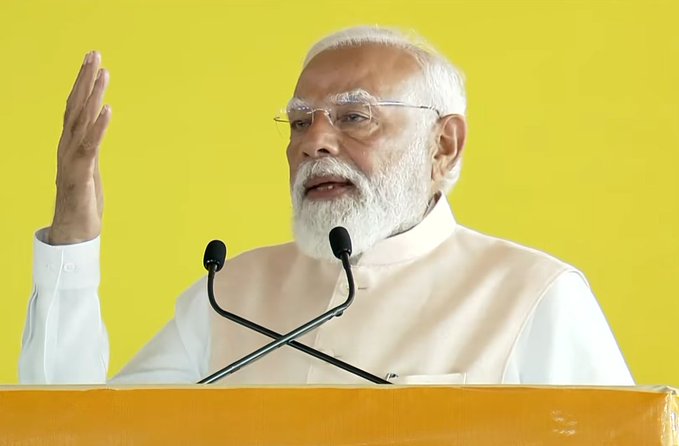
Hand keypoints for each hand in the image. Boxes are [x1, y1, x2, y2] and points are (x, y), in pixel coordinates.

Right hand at [48, 51, 110, 244]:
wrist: (74, 233)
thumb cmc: (82, 202)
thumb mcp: (89, 169)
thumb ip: (90, 147)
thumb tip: (97, 129)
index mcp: (71, 145)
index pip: (75, 107)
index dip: (82, 83)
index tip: (92, 60)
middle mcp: (68, 148)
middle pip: (75, 107)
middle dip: (85, 79)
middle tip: (94, 53)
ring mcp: (73, 160)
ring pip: (82, 121)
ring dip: (93, 96)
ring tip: (103, 72)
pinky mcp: (81, 175)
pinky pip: (90, 147)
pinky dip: (99, 128)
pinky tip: (108, 111)